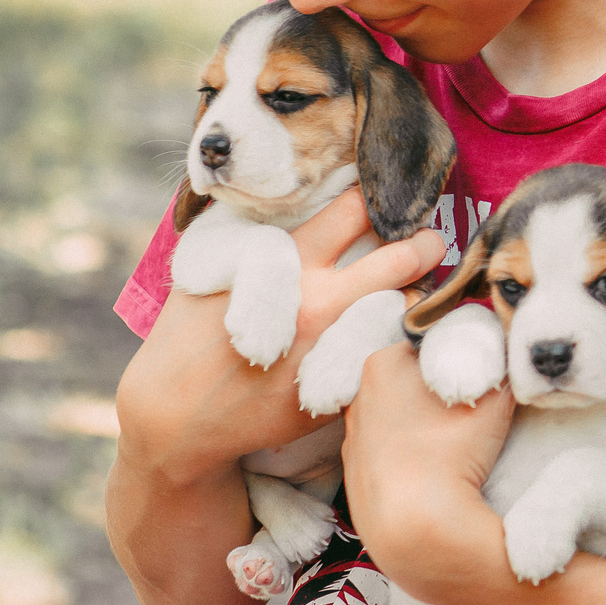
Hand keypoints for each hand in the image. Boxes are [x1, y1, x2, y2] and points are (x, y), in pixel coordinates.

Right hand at [117, 191, 445, 478]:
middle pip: (401, 256)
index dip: (378, 198)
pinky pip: (390, 352)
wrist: (176, 416)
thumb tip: (291, 188)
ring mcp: (335, 346)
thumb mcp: (212, 265)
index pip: (356, 208)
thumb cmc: (189, 334)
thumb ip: (257, 228)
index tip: (388, 200)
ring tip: (417, 286)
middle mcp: (320, 300)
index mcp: (288, 261)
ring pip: (406, 305)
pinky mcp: (341, 387)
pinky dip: (398, 338)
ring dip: (417, 292)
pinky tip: (394, 332)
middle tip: (428, 239)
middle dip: (424, 242)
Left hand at [340, 339, 513, 603]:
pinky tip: (435, 470)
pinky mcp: (355, 476)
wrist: (416, 528)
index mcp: (382, 363)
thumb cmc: (454, 452)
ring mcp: (353, 439)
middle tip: (473, 409)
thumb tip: (513, 346)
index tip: (481, 376)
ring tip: (456, 445)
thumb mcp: (495, 394)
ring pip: (399, 416)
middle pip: (412, 379)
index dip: (460, 357)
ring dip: (425, 424)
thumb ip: (503, 361)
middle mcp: (358, 396)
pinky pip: (390, 452)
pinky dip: (411, 456)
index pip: (430, 343)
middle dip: (441, 389)